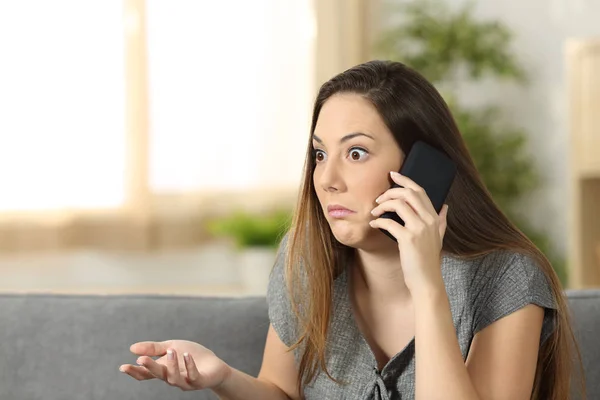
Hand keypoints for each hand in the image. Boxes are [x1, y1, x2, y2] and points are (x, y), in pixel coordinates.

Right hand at [119, 339, 230, 391]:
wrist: (214, 365)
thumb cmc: (191, 356)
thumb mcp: (171, 347)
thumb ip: (153, 348)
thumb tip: (131, 348)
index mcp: (163, 370)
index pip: (146, 374)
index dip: (134, 372)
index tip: (123, 367)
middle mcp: (172, 378)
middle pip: (157, 375)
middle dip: (149, 368)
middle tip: (141, 360)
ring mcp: (185, 382)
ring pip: (173, 379)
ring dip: (171, 365)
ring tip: (171, 351)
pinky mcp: (199, 382)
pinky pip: (193, 376)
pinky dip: (189, 366)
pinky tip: (186, 355)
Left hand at [369, 171, 448, 295]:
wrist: (427, 282)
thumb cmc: (428, 261)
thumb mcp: (439, 238)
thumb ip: (442, 221)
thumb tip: (446, 206)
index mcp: (435, 218)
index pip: (420, 191)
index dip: (405, 180)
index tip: (393, 174)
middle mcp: (429, 221)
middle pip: (408, 193)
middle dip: (390, 191)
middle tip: (379, 198)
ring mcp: (419, 229)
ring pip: (398, 204)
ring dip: (382, 205)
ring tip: (374, 212)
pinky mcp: (408, 239)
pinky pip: (389, 222)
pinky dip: (379, 221)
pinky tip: (374, 224)